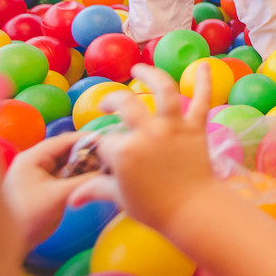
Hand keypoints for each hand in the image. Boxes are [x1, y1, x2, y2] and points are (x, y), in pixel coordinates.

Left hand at [1, 132, 98, 247]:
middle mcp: (36, 161)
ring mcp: (41, 174)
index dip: (86, 139)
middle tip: (111, 158)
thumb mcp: (57, 196)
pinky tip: (95, 180)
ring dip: (86, 166)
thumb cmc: (28, 217)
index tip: (109, 141)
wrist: (6, 244)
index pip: (63, 140)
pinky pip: (67, 176)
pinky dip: (80, 177)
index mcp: (32, 157)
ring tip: (107, 169)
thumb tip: (108, 172)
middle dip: (89, 154)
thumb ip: (83, 182)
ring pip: (69, 164)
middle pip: (67, 151)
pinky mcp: (46, 187)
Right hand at [71, 63, 215, 232]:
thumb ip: (95, 190)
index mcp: (125, 151)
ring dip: (151, 75)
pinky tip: (204, 64)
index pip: (107, 141)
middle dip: (112, 101)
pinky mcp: (196, 127)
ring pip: (164, 90)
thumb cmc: (154, 208)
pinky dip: (204, 81)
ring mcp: (174, 127)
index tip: (106, 156)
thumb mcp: (120, 198)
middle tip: (108, 104)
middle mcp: (148, 132)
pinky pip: (202, 99)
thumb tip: (71, 199)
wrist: (193, 211)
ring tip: (140, 68)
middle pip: (126, 104)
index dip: (104, 149)